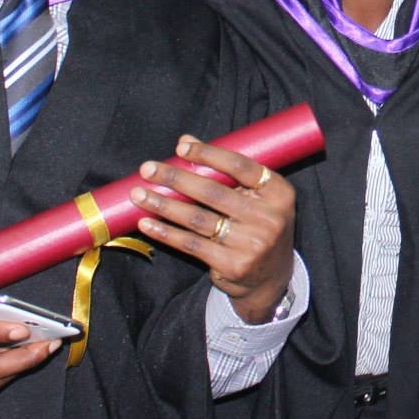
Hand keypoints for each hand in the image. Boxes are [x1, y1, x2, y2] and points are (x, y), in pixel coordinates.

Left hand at [131, 135, 295, 323]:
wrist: (271, 277)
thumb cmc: (258, 226)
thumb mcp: (256, 197)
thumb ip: (226, 171)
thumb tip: (185, 141)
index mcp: (279, 193)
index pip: (241, 166)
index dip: (209, 154)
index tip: (181, 147)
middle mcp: (269, 218)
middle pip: (213, 192)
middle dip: (176, 178)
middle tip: (148, 168)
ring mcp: (252, 244)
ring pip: (198, 219)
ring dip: (164, 205)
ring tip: (139, 195)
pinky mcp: (233, 265)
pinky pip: (192, 244)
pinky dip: (166, 233)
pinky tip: (147, 224)